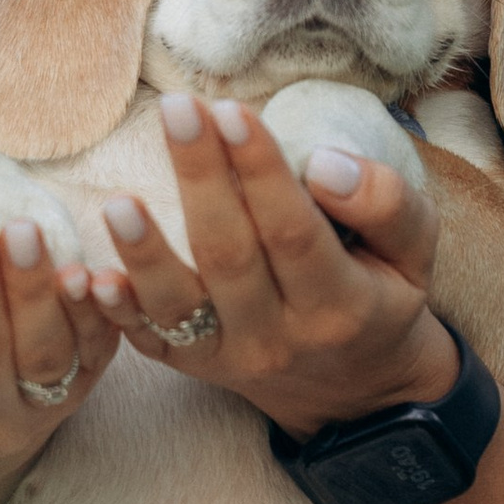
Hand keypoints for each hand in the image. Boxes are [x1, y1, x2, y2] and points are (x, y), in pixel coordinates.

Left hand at [94, 94, 456, 440]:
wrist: (357, 394)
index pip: (293, 231)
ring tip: (118, 201)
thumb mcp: (415, 256)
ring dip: (145, 254)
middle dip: (200, 177)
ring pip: (179, 306)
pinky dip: (117, 313)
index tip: (232, 112)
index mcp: (340, 303)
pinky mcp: (190, 366)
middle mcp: (280, 336)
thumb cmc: (381, 297)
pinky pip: (148, 341)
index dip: (260, 172)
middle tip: (176, 109)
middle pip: (230, 255)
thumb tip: (324, 162)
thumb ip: (387, 204)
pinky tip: (88, 277)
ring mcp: (229, 357)